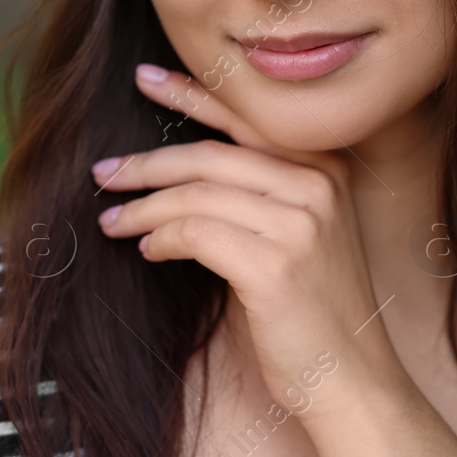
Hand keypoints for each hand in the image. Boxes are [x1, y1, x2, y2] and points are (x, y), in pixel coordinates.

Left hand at [97, 61, 456, 456]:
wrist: (352, 379)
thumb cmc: (315, 311)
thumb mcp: (302, 233)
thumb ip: (262, 192)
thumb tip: (181, 174)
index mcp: (327, 166)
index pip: (247, 115)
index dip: (191, 93)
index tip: (146, 77)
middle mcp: (318, 185)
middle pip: (210, 154)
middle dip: (148, 162)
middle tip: (104, 172)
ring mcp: (300, 224)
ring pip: (195, 194)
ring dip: (143, 208)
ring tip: (111, 219)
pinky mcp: (275, 265)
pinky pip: (195, 233)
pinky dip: (161, 239)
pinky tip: (147, 251)